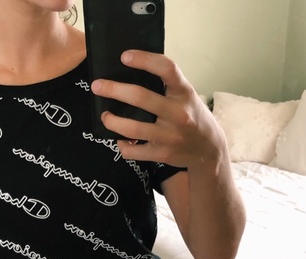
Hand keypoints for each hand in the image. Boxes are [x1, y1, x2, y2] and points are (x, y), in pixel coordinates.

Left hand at [91, 50, 227, 168]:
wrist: (208, 149)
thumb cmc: (192, 116)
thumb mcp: (186, 96)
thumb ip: (167, 86)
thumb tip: (130, 73)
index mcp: (184, 93)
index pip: (167, 69)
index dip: (144, 60)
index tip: (124, 57)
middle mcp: (178, 113)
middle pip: (141, 98)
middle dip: (114, 90)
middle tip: (97, 86)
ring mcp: (169, 136)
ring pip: (133, 128)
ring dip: (112, 121)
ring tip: (105, 116)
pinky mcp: (162, 154)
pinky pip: (134, 151)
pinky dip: (123, 145)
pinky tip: (120, 140)